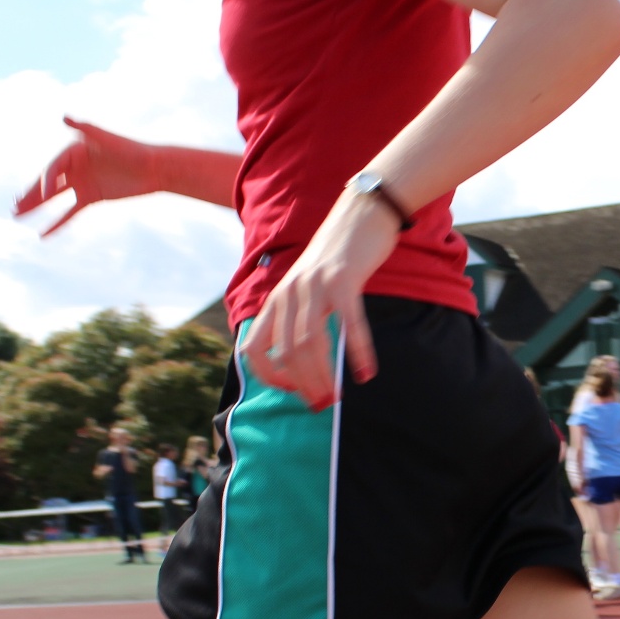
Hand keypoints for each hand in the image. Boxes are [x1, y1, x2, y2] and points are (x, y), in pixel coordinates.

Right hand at [15, 117, 157, 236]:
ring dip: (36, 207)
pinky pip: (70, 212)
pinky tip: (43, 235)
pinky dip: (57, 223)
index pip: (54, 167)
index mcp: (74, 150)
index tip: (45, 194)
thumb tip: (64, 116)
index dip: (47, 180)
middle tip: (13, 207)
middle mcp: (75, 166)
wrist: (155, 168)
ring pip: (54, 198)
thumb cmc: (132, 150)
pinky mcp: (91, 197)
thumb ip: (86, 128)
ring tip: (17, 217)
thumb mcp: (108, 140)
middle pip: (48, 182)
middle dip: (30, 195)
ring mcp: (82, 183)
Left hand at [241, 190, 399, 408]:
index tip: (291, 391)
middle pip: (286, 354)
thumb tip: (304, 363)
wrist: (360, 214)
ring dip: (324, 376)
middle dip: (303, 385)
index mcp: (276, 299)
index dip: (267, 378)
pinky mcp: (343, 281)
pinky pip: (349, 324)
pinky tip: (367, 372)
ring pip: (310, 344)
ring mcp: (314, 287)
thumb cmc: (338, 258)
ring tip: (337, 395)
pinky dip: (358, 352)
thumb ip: (300, 317)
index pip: (252, 350)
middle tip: (323, 404)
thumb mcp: (307, 287)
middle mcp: (288, 294)